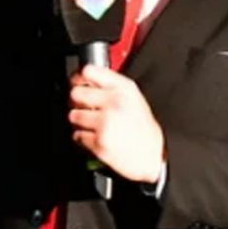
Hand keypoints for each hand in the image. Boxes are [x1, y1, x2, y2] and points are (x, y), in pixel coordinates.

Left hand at [69, 64, 164, 183]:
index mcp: (123, 89)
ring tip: (92, 125)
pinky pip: (77, 135)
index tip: (77, 83)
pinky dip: (83, 137)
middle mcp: (114, 102)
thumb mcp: (133, 98)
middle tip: (84, 107)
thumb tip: (85, 81)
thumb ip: (110, 86)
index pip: (89, 71)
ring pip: (74, 115)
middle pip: (76, 93)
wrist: (154, 157)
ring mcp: (106, 122)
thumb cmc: (144, 129)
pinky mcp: (99, 142)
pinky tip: (95, 137)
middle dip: (77, 101)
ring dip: (79, 121)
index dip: (79, 77)